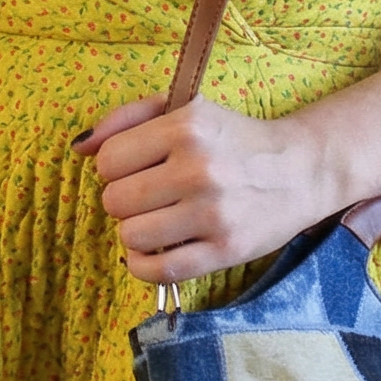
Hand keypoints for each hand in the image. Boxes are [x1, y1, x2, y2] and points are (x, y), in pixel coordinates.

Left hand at [72, 94, 333, 285]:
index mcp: (186, 127)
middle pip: (115, 201)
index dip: (115, 168)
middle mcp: (199, 169)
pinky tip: (152, 252)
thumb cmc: (232, 139)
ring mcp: (213, 213)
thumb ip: (126, 119)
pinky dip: (142, 266)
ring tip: (159, 220)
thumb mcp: (184, 109)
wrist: (302, 169)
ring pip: (130, 236)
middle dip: (125, 201)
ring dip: (136, 232)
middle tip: (151, 196)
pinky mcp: (226, 250)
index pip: (108, 161)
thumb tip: (79, 147)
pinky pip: (159, 270)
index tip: (138, 169)